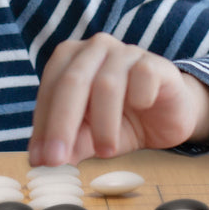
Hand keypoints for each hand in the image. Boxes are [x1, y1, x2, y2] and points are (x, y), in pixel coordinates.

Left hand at [27, 33, 208, 165]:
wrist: (168, 115)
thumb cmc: (121, 120)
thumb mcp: (91, 135)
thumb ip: (69, 142)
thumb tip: (42, 160)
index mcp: (69, 58)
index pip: (49, 90)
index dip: (42, 125)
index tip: (40, 160)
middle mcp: (94, 48)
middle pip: (72, 83)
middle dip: (61, 124)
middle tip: (56, 160)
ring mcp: (124, 52)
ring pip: (106, 84)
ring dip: (103, 123)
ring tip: (105, 152)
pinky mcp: (154, 62)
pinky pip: (142, 77)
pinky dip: (139, 98)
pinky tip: (141, 110)